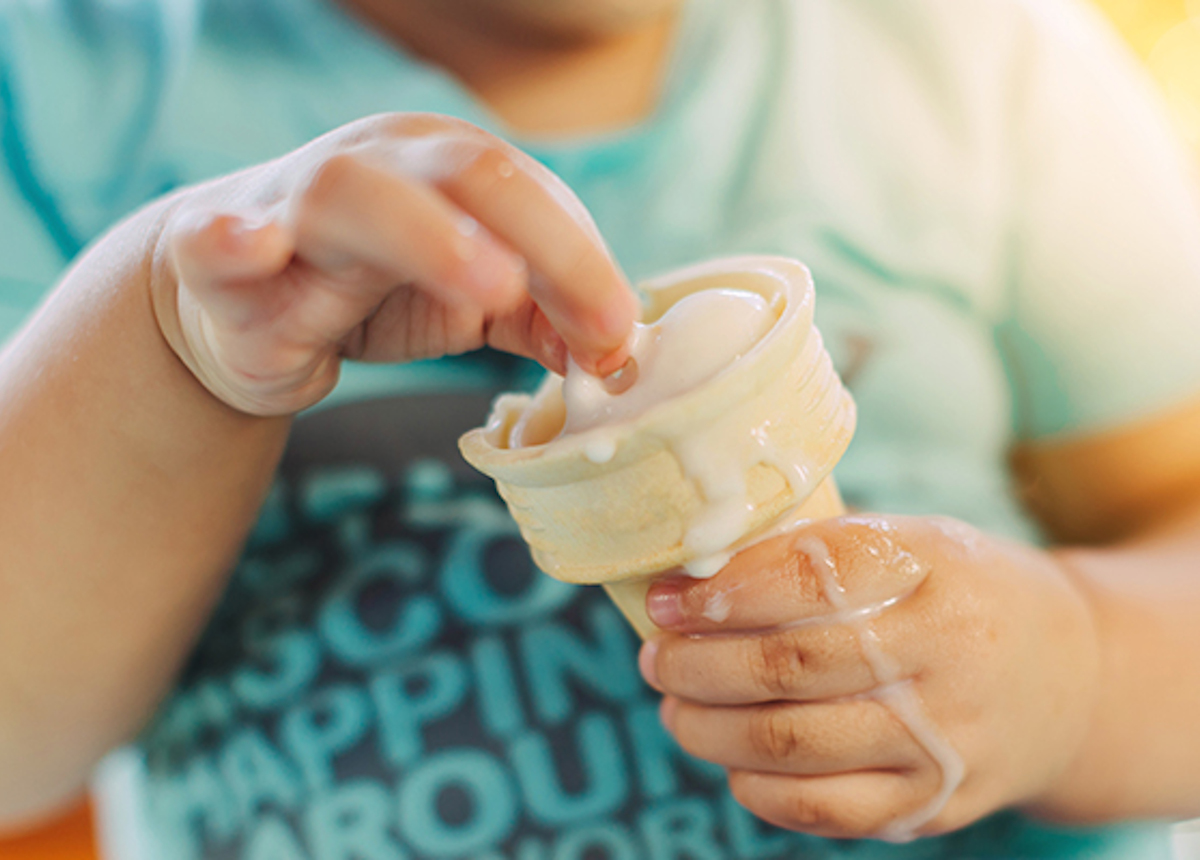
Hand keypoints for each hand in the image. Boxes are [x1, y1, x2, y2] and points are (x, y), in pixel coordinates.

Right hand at [149, 113, 638, 415]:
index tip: (623, 344)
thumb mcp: (471, 298)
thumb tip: (616, 351)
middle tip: (599, 325)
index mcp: (445, 166)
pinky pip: (216, 239)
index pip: (535, 197)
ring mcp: (292, 205)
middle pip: (468, 175)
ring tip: (493, 286)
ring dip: (430, 237)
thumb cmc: (370, 285)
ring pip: (353, 196)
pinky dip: (231, 239)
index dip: (589, 268)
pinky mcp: (218, 259)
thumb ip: (539, 316)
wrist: (239, 299)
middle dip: (548, 244)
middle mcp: (377, 166)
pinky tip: (250, 245)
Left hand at [638, 515, 1100, 839]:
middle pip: (789, 667)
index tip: (668, 601)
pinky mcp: (937, 802)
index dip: (723, 593)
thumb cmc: (958, 592)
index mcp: (935, 567)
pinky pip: (825, 810)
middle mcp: (947, 655)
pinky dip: (757, 788)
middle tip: (657, 657)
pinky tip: (732, 759)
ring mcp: (945, 738)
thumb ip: (814, 553)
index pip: (809, 576)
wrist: (1070, 677)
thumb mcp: (909, 542)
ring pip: (794, 745)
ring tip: (675, 707)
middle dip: (697, 666)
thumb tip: (693, 581)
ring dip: (708, 729)